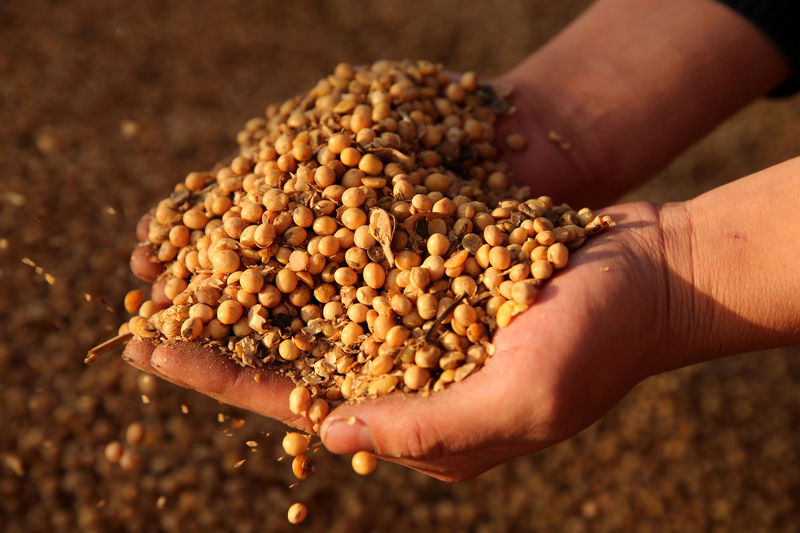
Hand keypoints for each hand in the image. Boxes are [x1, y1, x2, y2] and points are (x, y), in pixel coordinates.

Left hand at [125, 199, 678, 480]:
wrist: (653, 273)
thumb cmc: (599, 342)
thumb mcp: (522, 399)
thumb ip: (429, 427)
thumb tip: (329, 439)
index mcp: (423, 425)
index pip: (303, 409)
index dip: (227, 380)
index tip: (157, 350)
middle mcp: (412, 378)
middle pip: (298, 362)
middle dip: (225, 338)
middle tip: (151, 310)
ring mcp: (421, 326)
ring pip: (321, 311)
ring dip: (260, 291)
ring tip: (198, 268)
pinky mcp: (435, 279)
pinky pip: (359, 267)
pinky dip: (313, 253)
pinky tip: (274, 233)